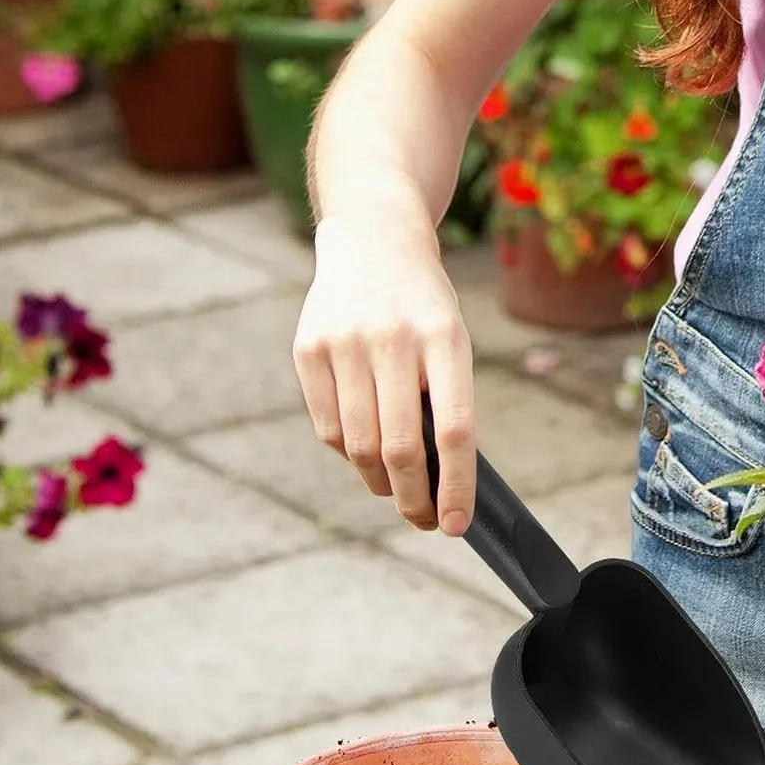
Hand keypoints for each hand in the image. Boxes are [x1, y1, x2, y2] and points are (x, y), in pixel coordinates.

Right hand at [292, 208, 475, 532]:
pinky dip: (348, 452)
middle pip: (401, 448)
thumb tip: (440, 481)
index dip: (456, 485)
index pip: (454, 430)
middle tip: (425, 519)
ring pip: (359, 446)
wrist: (374, 239)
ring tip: (396, 487)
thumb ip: (445, 399)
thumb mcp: (451, 338)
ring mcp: (345, 343)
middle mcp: (393, 339)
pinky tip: (364, 450)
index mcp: (444, 337)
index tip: (456, 525)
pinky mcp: (308, 349)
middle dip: (414, 498)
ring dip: (380, 481)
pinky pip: (328, 428)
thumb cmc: (424, 305)